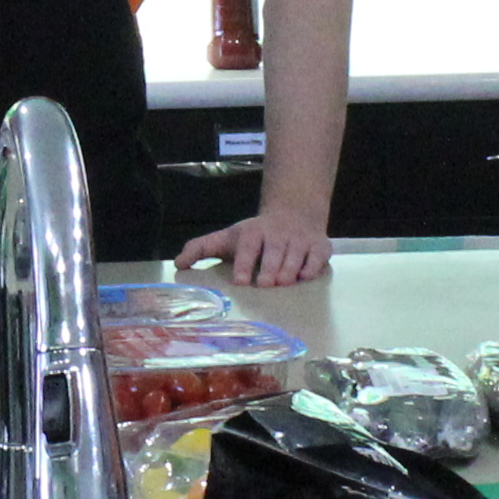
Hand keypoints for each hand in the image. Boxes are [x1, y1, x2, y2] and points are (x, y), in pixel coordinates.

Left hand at [178, 211, 330, 287]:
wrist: (294, 213)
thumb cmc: (255, 236)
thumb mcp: (226, 238)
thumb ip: (200, 249)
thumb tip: (178, 264)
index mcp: (253, 232)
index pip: (249, 246)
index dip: (245, 263)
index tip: (241, 281)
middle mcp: (278, 234)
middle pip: (275, 252)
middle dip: (270, 269)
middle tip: (265, 284)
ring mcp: (300, 240)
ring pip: (297, 255)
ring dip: (290, 270)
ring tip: (283, 283)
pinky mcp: (320, 246)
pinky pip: (318, 257)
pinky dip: (312, 267)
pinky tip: (305, 277)